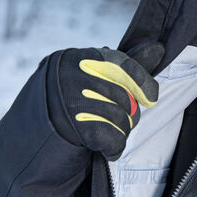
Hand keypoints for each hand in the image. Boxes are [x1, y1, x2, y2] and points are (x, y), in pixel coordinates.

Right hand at [53, 44, 162, 159]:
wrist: (38, 129)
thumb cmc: (74, 96)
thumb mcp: (94, 75)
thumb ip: (125, 65)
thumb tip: (159, 48)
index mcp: (79, 58)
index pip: (121, 63)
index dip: (142, 81)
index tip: (151, 98)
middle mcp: (73, 77)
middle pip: (124, 97)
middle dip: (129, 113)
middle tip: (119, 119)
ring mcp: (73, 102)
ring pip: (121, 120)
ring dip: (120, 130)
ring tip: (106, 130)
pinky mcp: (76, 128)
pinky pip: (113, 139)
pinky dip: (114, 148)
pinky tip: (106, 148)